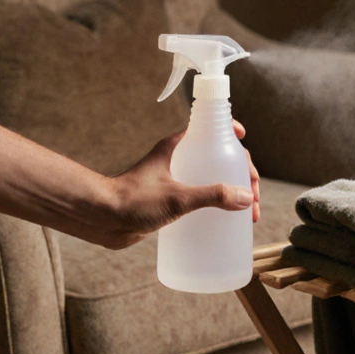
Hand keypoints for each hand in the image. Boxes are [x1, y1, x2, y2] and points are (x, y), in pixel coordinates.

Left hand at [88, 121, 260, 249]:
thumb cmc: (132, 201)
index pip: (210, 130)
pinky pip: (203, 199)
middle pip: (218, 159)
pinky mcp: (172, 201)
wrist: (101, 220)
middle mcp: (178, 160)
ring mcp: (176, 181)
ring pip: (213, 181)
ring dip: (234, 194)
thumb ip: (212, 196)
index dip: (230, 133)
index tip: (242, 140)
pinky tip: (226, 224)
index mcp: (177, 147)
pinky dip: (218, 208)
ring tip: (246, 215)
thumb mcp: (177, 198)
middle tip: (253, 197)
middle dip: (242, 176)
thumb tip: (246, 198)